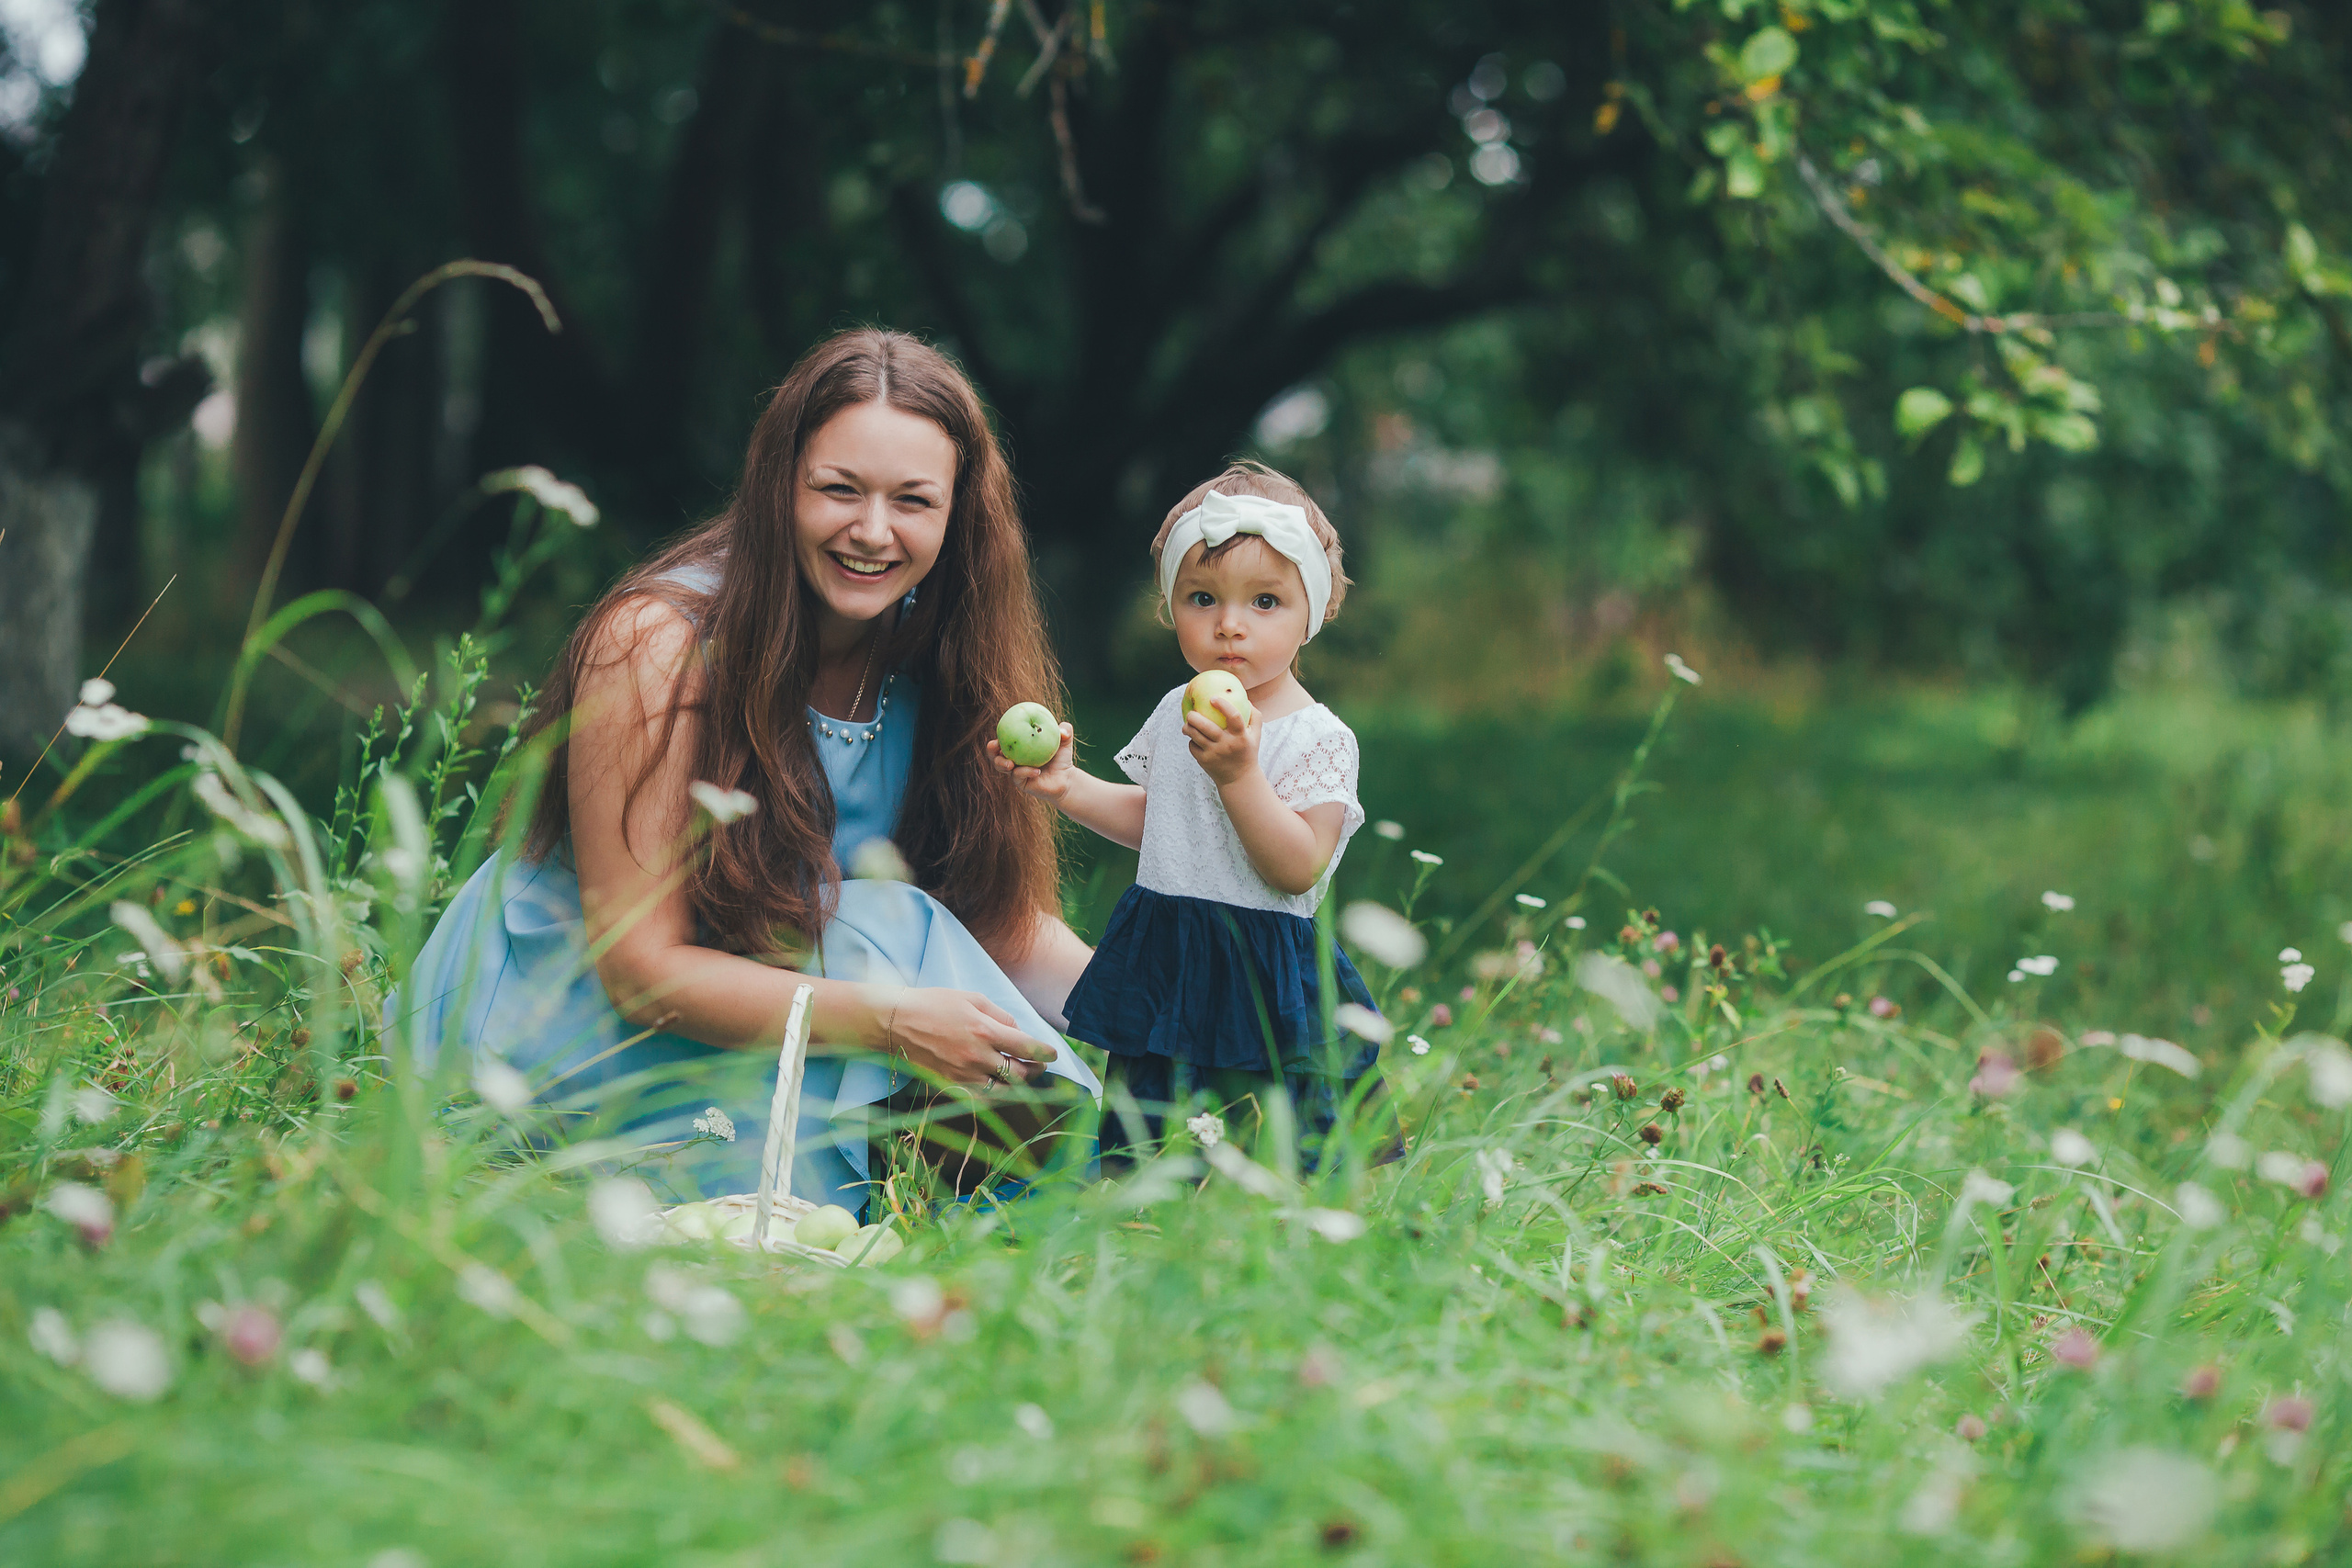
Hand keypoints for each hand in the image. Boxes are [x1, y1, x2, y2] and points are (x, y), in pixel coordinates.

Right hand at [878, 986, 1059, 1085]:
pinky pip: (981, 1098)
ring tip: (1023, 1076)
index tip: (1053, 1053)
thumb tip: (1017, 1032)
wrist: (897, 1022)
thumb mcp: (972, 999)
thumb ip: (1000, 1015)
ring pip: (1003, 1090)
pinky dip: (995, 1095)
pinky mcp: (951, 1084)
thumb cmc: (935, 1004)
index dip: (1045, 1052)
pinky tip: (999, 1086)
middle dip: (1036, 1070)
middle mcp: (977, 1056)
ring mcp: (964, 1074)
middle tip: (1040, 1065)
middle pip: (1019, 1073)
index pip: (1026, 1047)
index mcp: (985, 1031)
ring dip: (1019, 1086)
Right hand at [987, 722, 1076, 802]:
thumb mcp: (1065, 742)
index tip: (999, 730)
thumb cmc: (1062, 758)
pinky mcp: (1022, 784)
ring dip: (1002, 764)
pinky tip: (1036, 771)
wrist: (1066, 779)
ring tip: (1010, 763)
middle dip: (991, 751)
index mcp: (1018, 748)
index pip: (1004, 741)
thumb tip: (1062, 730)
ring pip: (1002, 768)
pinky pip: (1018, 777)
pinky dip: (1026, 772)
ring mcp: (1016, 773)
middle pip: (995, 755)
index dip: (998, 734)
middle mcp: (1013, 760)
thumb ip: (1066, 731)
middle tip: (994, 745)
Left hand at [1184, 697, 1258, 786]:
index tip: (1213, 698)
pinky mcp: (1205, 761)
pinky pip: (1192, 746)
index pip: (1234, 716)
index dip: (1223, 705)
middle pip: (1206, 727)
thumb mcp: (1256, 735)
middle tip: (1191, 713)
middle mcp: (1227, 745)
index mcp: (1240, 736)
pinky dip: (1191, 741)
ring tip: (1188, 724)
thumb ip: (1255, 716)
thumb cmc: (1247, 752)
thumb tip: (1246, 699)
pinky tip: (1193, 739)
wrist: (1239, 779)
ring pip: (1195, 736)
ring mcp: (1214, 754)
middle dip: (1194, 716)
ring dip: (1187, 727)